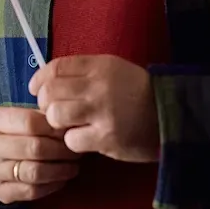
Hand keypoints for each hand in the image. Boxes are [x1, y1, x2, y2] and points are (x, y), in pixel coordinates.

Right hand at [0, 106, 80, 204]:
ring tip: (73, 166)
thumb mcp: (15, 118)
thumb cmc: (8, 134)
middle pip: (35, 148)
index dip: (55, 128)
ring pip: (35, 172)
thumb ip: (39, 118)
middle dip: (62, 151)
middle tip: (77, 151)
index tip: (70, 132)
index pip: (30, 122)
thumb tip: (70, 124)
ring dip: (60, 170)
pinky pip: (32, 191)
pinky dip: (52, 186)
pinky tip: (61, 179)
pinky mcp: (0, 192)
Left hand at [29, 54, 159, 162]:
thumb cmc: (138, 93)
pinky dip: (74, 142)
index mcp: (99, 66)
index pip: (56, 68)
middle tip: (56, 112)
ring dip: (58, 123)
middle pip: (50, 93)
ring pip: (56, 116)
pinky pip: (71, 140)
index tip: (36, 89)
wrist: (172, 116)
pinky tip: (86, 139)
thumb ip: (83, 72)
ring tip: (70, 125)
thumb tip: (47, 81)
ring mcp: (102, 113)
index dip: (40, 79)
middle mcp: (99, 86)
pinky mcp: (106, 138)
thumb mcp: (113, 70)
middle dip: (47, 104)